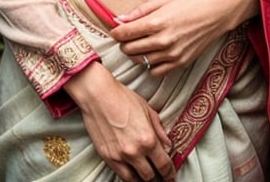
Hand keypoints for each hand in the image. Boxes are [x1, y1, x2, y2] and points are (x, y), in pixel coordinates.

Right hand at [65, 63, 174, 181]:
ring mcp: (120, 156)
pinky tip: (133, 173)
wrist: (98, 95)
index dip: (170, 172)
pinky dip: (129, 177)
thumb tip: (168, 144)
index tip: (171, 174)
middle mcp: (135, 151)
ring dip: (143, 179)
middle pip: (150, 176)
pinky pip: (121, 176)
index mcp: (148, 139)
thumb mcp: (147, 109)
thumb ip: (159, 130)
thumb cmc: (122, 98)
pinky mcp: (107, 157)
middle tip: (160, 175)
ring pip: (136, 180)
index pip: (163, 165)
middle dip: (158, 176)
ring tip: (147, 176)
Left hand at [111, 0, 258, 76]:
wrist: (219, 11)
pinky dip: (150, 66)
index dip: (116, 33)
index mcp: (158, 21)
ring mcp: (173, 54)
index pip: (126, 33)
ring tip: (139, 45)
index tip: (115, 31)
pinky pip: (157, 71)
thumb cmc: (194, 0)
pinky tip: (153, 55)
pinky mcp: (181, 62)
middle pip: (131, 49)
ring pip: (142, 61)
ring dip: (136, 54)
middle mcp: (163, 40)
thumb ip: (142, 10)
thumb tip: (121, 18)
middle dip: (124, 43)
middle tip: (126, 37)